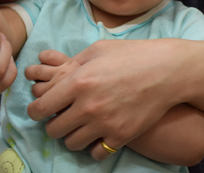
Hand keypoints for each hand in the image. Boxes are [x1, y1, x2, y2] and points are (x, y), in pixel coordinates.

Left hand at [26, 39, 183, 159]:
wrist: (167, 71)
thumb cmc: (132, 55)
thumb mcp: (98, 50)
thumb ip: (73, 64)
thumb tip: (56, 76)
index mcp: (77, 82)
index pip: (40, 108)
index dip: (36, 110)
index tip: (40, 110)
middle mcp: (87, 106)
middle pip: (53, 130)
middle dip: (54, 123)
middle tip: (63, 117)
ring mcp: (104, 124)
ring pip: (72, 144)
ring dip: (73, 135)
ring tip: (81, 125)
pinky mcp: (120, 137)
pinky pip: (96, 153)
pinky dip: (95, 146)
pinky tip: (100, 134)